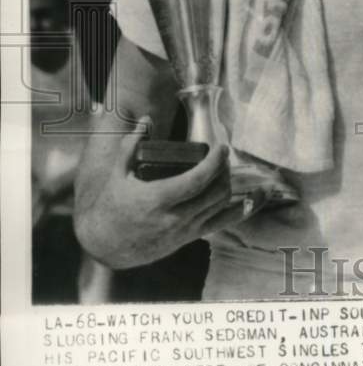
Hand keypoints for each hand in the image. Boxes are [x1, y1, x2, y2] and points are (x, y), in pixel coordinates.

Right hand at [75, 121, 260, 268]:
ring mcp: (185, 230)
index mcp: (158, 199)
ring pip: (221, 205)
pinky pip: (222, 223)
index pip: (198, 179)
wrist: (106, 246)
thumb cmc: (110, 207)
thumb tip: (145, 120)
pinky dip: (240, 210)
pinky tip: (253, 198)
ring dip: (228, 184)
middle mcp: (176, 217)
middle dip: (224, 169)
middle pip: (215, 191)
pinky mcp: (189, 237)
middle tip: (222, 155)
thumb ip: (130, 145)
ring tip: (224, 169)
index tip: (221, 147)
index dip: (215, 161)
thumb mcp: (116, 175)